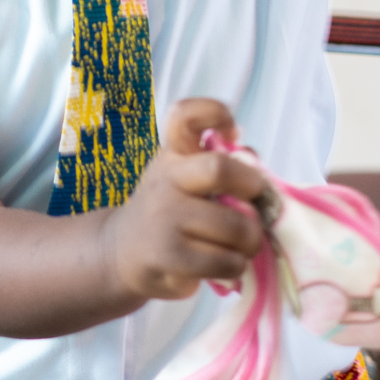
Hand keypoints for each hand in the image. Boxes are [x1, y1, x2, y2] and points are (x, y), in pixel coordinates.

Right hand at [106, 98, 265, 301]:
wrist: (122, 251)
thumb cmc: (169, 211)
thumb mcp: (186, 179)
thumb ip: (222, 166)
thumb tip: (255, 162)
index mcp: (174, 154)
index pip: (185, 115)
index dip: (216, 114)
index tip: (232, 133)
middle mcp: (167, 178)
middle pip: (220, 169)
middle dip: (252, 188)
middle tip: (256, 203)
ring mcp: (165, 216)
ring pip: (235, 227)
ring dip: (251, 241)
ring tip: (242, 245)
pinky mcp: (169, 254)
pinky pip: (225, 261)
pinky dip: (236, 265)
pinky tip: (225, 263)